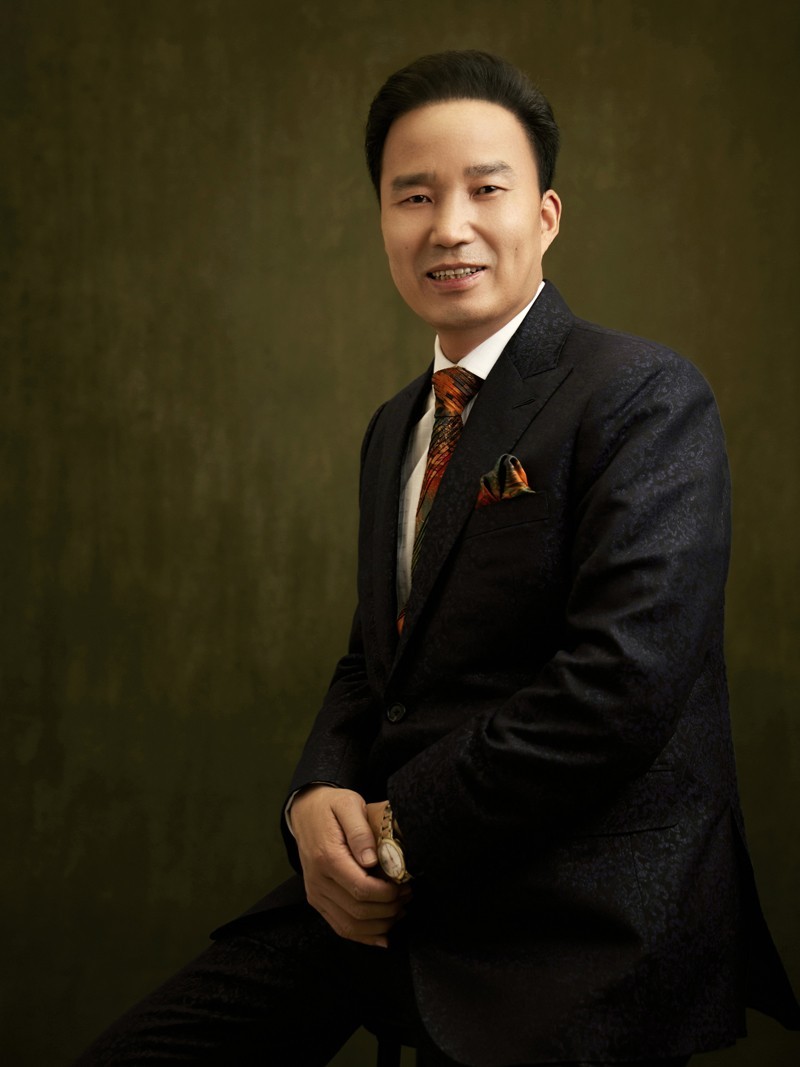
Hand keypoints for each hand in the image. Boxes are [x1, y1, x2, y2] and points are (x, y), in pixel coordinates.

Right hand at [291, 787, 408, 947]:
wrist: (305, 813)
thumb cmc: (331, 806)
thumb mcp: (348, 804)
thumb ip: (359, 831)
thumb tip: (371, 860)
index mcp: (327, 858)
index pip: (361, 889)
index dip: (387, 894)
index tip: (404, 885)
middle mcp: (318, 881)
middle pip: (357, 911)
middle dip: (388, 910)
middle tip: (408, 895)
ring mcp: (315, 894)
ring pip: (349, 925)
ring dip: (379, 925)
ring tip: (400, 910)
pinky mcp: (317, 901)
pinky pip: (339, 927)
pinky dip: (363, 935)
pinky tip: (383, 933)